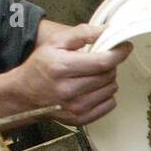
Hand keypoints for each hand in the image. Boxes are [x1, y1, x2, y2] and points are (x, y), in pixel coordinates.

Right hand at [9, 22, 131, 125]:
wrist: (25, 94)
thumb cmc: (41, 66)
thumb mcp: (55, 43)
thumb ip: (81, 34)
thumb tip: (106, 30)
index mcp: (62, 67)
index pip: (102, 62)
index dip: (118, 53)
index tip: (125, 47)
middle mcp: (70, 90)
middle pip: (108, 75)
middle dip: (108, 65)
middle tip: (98, 61)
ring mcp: (76, 108)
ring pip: (111, 90)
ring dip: (107, 80)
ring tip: (92, 75)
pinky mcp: (82, 120)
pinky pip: (109, 105)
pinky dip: (106, 95)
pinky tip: (93, 89)